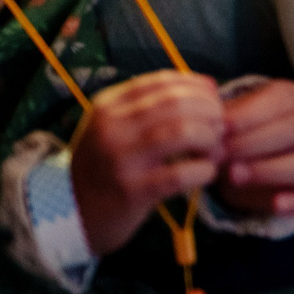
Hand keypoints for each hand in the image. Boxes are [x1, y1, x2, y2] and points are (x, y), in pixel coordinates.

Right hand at [70, 71, 223, 254]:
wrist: (73, 212)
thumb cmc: (106, 165)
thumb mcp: (115, 127)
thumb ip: (152, 106)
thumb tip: (208, 85)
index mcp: (108, 106)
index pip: (162, 82)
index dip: (197, 86)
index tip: (213, 98)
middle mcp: (111, 127)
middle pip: (177, 103)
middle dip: (209, 111)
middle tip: (220, 126)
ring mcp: (120, 159)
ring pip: (182, 132)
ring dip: (209, 138)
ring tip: (214, 149)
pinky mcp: (132, 191)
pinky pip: (180, 173)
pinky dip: (203, 170)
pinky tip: (206, 172)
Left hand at [212, 77, 293, 219]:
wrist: (247, 159)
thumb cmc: (239, 131)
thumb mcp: (230, 118)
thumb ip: (223, 120)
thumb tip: (210, 126)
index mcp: (293, 98)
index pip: (280, 101)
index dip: (249, 116)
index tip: (219, 129)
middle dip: (256, 143)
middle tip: (222, 155)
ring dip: (272, 171)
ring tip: (235, 177)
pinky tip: (276, 205)